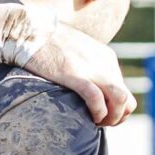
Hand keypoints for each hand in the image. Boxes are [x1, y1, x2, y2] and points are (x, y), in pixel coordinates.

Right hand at [21, 21, 135, 127]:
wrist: (28, 30)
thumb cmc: (46, 45)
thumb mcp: (76, 54)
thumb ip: (85, 69)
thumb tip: (85, 89)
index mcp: (106, 58)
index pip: (125, 91)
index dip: (116, 111)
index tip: (100, 117)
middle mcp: (104, 63)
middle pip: (126, 99)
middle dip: (117, 118)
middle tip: (98, 124)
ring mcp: (91, 68)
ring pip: (120, 99)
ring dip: (111, 118)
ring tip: (95, 123)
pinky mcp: (74, 74)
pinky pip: (97, 99)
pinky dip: (97, 113)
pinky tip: (87, 118)